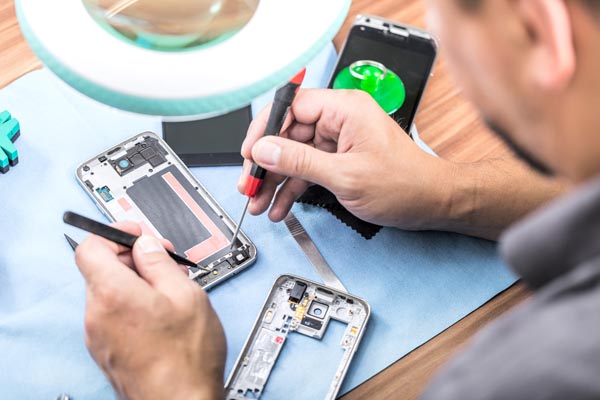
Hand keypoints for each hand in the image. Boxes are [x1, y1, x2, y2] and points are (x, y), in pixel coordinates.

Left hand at [74, 222, 225, 399]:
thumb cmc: (186, 357)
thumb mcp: (186, 294)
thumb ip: (160, 262)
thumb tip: (146, 245)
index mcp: (113, 293)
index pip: (91, 247)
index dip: (114, 233)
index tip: (137, 234)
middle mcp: (97, 314)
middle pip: (101, 268)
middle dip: (132, 257)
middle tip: (163, 259)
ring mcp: (99, 335)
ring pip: (109, 291)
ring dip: (135, 281)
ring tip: (169, 288)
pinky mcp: (106, 350)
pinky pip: (113, 313)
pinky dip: (132, 303)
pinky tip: (161, 310)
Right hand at [238, 89, 455, 229]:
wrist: (431, 204)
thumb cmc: (404, 184)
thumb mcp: (345, 176)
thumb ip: (300, 162)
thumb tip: (264, 150)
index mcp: (345, 109)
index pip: (291, 106)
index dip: (266, 129)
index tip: (250, 153)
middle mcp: (340, 120)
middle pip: (288, 134)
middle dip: (267, 163)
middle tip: (250, 186)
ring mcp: (339, 141)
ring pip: (294, 156)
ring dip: (275, 181)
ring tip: (259, 203)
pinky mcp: (339, 160)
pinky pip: (307, 170)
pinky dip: (293, 188)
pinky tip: (279, 206)